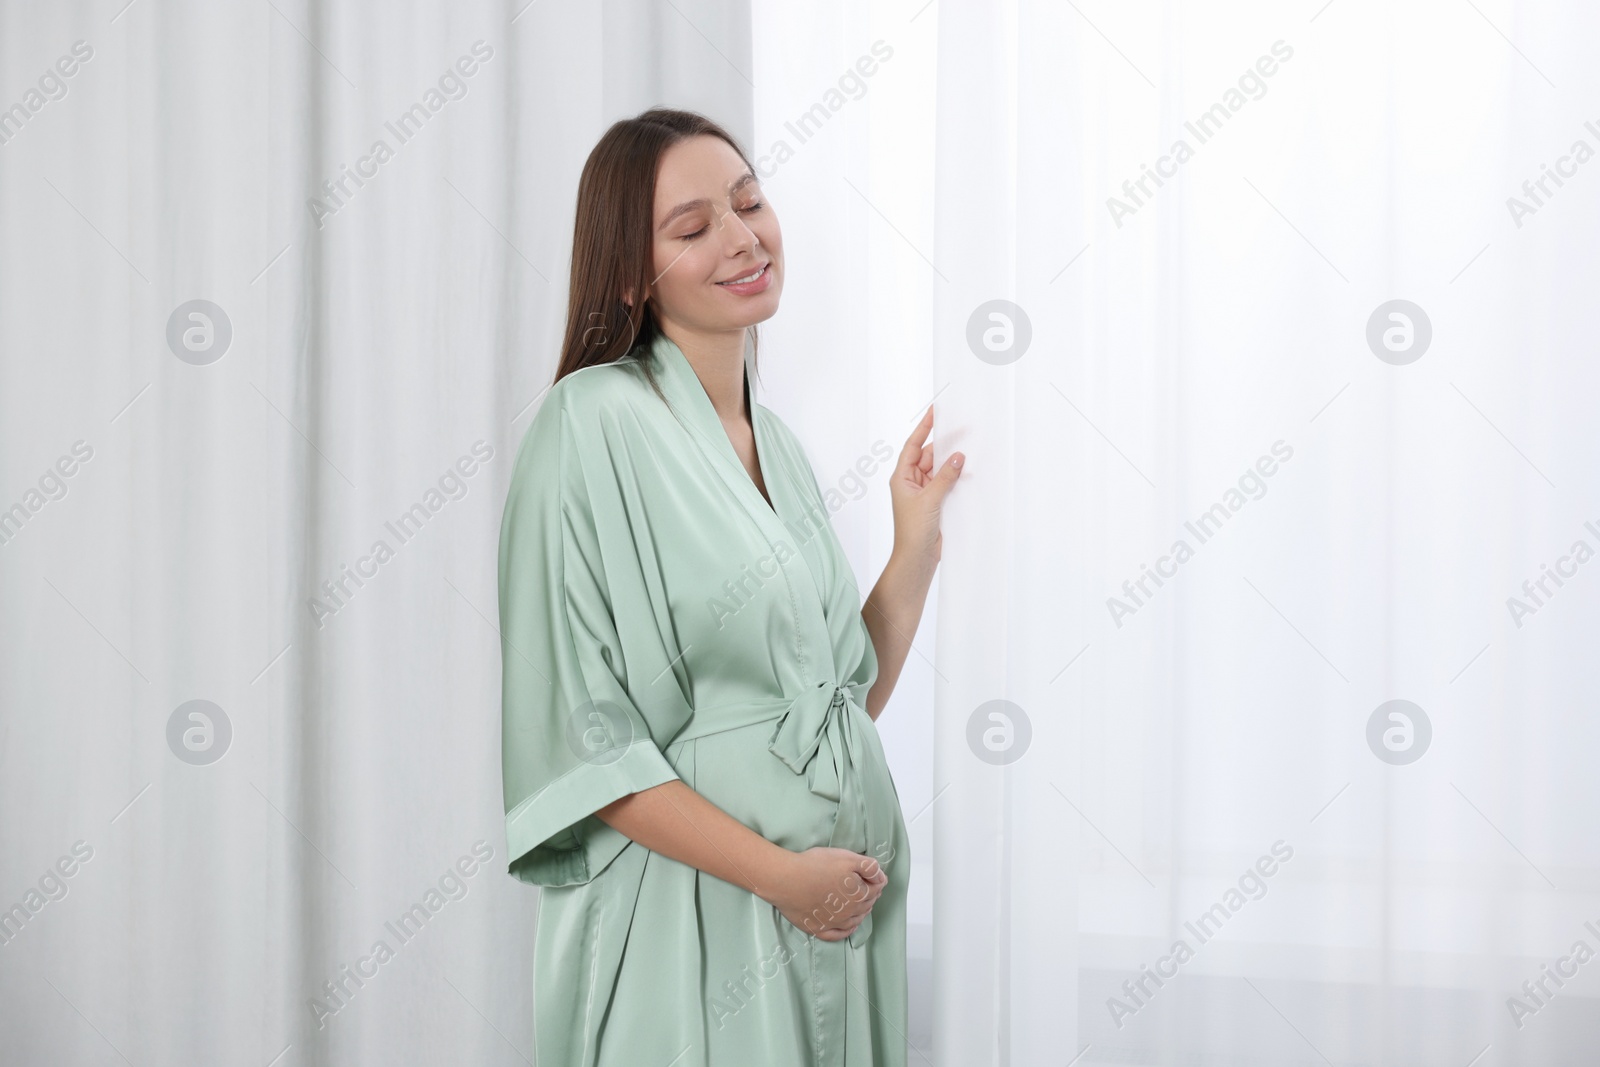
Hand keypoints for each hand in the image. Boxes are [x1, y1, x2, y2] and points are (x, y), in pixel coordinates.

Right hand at [764, 848, 887, 940]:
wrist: (786, 879)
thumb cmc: (816, 865)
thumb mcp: (847, 858)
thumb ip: (869, 867)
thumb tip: (882, 877)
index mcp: (858, 895)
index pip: (876, 889)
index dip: (877, 882)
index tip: (875, 877)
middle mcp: (849, 913)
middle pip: (866, 905)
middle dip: (870, 896)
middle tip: (868, 889)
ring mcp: (833, 923)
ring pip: (854, 921)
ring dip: (861, 913)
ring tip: (861, 905)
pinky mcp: (817, 929)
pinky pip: (837, 935)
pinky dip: (846, 931)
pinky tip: (849, 926)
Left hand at [890, 405, 963, 565]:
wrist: (917, 558)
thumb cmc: (913, 531)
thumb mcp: (929, 500)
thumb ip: (945, 477)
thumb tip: (958, 456)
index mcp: (902, 477)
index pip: (913, 446)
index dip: (923, 428)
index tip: (934, 412)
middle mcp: (912, 482)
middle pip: (929, 456)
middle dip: (944, 445)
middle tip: (963, 430)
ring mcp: (924, 492)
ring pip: (940, 469)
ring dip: (952, 462)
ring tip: (969, 448)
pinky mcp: (936, 503)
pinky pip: (947, 483)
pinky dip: (956, 477)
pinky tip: (968, 471)